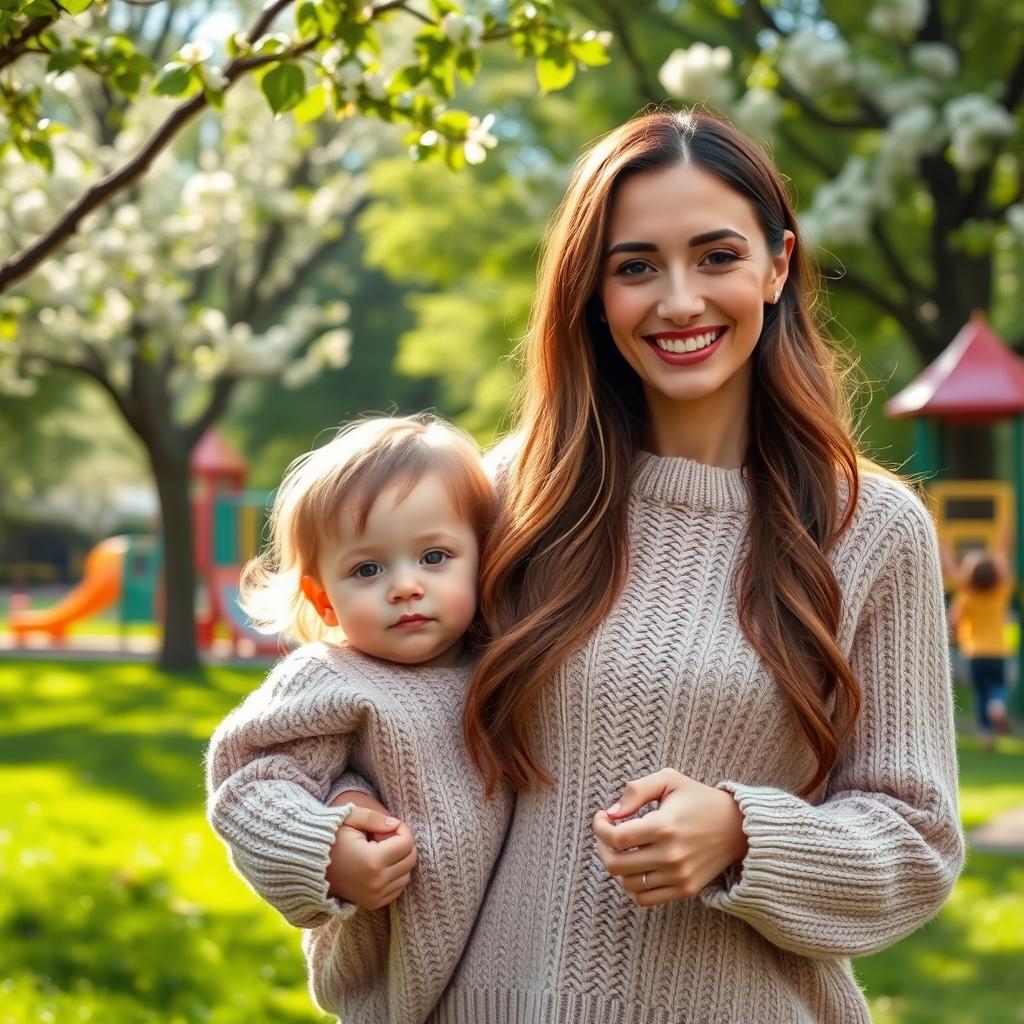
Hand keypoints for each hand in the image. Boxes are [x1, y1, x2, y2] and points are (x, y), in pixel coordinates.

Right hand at [326, 790, 416, 908]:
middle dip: (404, 844)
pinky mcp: (373, 904)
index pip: (407, 844)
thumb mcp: (350, 818)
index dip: (402, 830)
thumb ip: (375, 818)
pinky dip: (395, 876)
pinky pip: (397, 889)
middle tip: (386, 836)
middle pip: (410, 860)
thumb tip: (396, 824)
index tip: (389, 825)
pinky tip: (380, 865)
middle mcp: (376, 882)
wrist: (309, 866)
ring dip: (400, 861)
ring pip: (406, 876)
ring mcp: (375, 896)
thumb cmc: (330, 838)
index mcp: (372, 861)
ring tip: (381, 850)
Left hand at [592, 768, 747, 907]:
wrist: (738, 827)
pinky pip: (645, 900)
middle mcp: (671, 855)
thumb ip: (637, 790)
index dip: (600, 827)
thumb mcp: (670, 779)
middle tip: (606, 834)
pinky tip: (635, 869)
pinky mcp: (685, 890)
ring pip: (627, 884)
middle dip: (602, 847)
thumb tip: (613, 813)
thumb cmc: (699, 799)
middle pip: (616, 864)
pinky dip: (632, 888)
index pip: (616, 838)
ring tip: (622, 850)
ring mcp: (679, 876)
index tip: (602, 817)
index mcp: (664, 826)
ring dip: (617, 867)